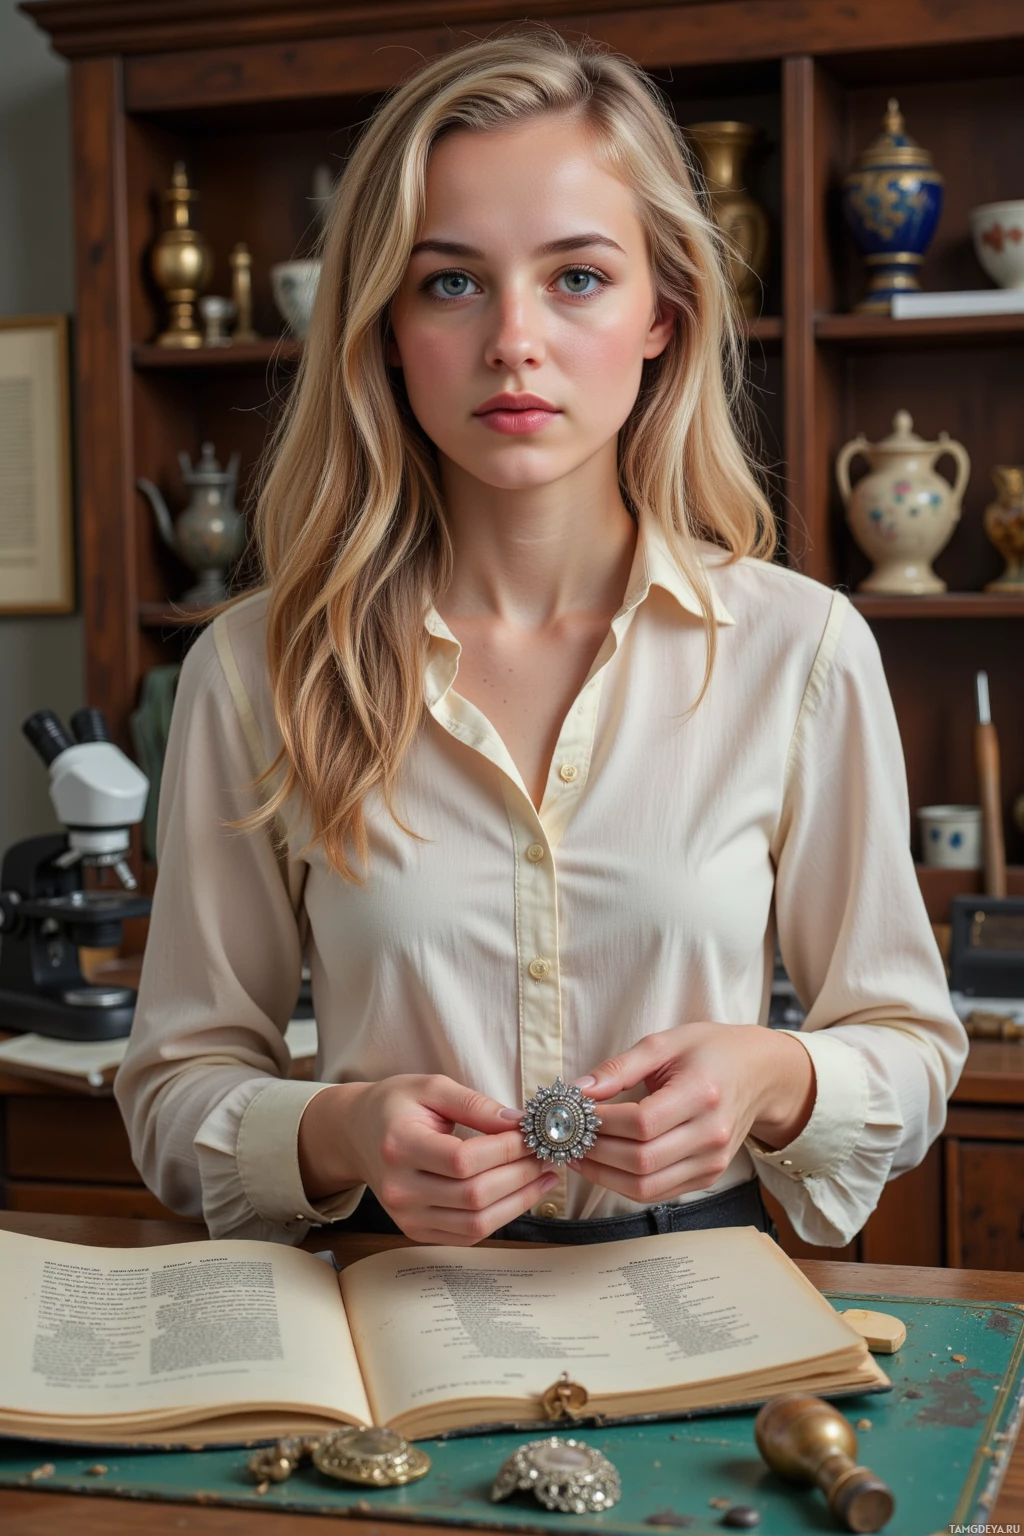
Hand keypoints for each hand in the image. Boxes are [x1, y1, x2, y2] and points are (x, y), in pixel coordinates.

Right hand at [298, 1075, 554, 1243]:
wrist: (356, 1133)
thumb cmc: (395, 1105)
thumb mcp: (432, 1087)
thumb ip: (474, 1104)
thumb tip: (518, 1123)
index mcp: (399, 1146)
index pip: (462, 1159)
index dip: (505, 1150)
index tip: (533, 1134)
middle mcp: (399, 1188)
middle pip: (473, 1195)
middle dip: (520, 1175)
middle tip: (546, 1154)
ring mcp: (406, 1216)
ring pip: (476, 1223)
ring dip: (519, 1201)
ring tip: (543, 1175)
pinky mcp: (415, 1230)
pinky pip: (467, 1235)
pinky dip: (501, 1216)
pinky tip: (521, 1194)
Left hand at [568, 1023, 815, 1204]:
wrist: (760, 1073)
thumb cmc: (711, 1051)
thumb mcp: (665, 1043)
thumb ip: (619, 1067)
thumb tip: (577, 1090)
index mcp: (702, 1094)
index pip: (641, 1123)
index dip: (600, 1123)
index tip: (572, 1112)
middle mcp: (712, 1135)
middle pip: (641, 1160)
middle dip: (594, 1151)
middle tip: (564, 1136)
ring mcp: (713, 1162)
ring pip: (646, 1186)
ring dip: (603, 1174)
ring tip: (575, 1153)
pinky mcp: (709, 1177)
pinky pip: (658, 1193)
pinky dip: (624, 1184)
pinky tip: (602, 1165)